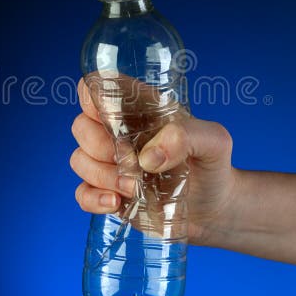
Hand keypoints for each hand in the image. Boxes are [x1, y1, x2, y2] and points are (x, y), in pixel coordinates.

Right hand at [70, 78, 237, 245]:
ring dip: (102, 176)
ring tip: (134, 188)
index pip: (97, 87)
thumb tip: (148, 156)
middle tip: (133, 164)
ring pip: (79, 160)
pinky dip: (93, 199)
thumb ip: (187, 136)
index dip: (94, 97)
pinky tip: (116, 203)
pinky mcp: (108, 193)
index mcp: (139, 108)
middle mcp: (118, 132)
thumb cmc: (213, 165)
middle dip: (100, 146)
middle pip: (81, 126)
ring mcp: (110, 164)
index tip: (113, 120)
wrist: (216, 209)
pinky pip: (81, 193)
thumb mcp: (214, 141)